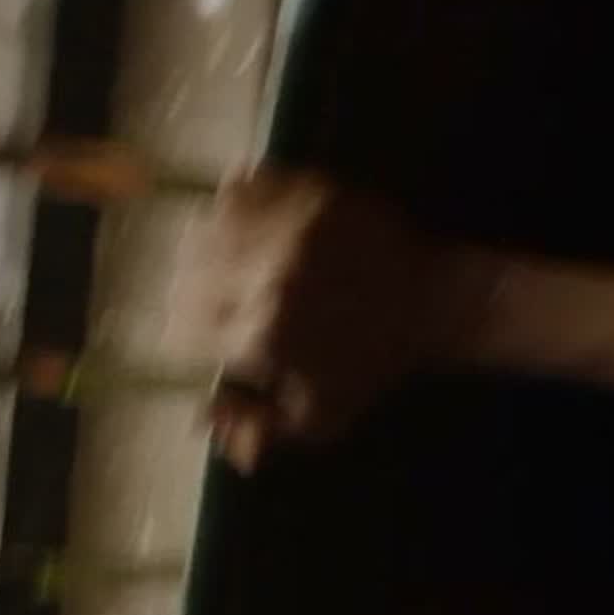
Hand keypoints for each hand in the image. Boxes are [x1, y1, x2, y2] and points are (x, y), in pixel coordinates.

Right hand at [169, 167, 471, 470]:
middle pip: (184, 276)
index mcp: (265, 337)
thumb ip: (256, 429)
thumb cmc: (370, 367)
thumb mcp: (318, 420)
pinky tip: (249, 223)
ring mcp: (288, 230)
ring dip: (206, 246)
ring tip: (226, 261)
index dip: (183, 334)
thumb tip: (198, 418)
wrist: (432, 304)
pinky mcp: (307, 193)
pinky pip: (242, 185)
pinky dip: (235, 202)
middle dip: (189, 293)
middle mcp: (268, 279)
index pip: (181, 330)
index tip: (197, 336)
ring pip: (204, 227)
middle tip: (211, 300)